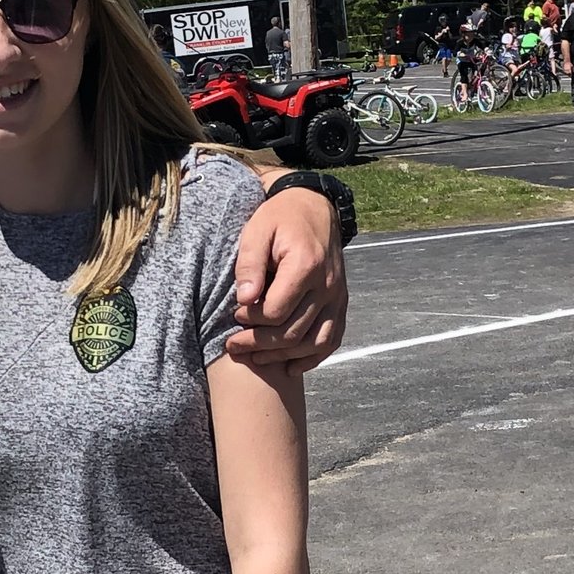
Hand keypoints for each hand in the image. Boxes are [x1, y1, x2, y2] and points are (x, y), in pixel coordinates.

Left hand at [228, 184, 345, 370]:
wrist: (314, 206)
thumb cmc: (279, 218)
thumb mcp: (257, 231)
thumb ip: (249, 264)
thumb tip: (245, 299)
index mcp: (305, 266)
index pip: (276, 311)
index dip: (251, 320)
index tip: (235, 315)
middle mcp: (326, 286)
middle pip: (293, 332)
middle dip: (259, 344)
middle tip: (233, 345)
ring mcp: (337, 297)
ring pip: (313, 342)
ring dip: (282, 356)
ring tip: (256, 356)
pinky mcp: (341, 303)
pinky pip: (332, 339)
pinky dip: (312, 358)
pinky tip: (290, 367)